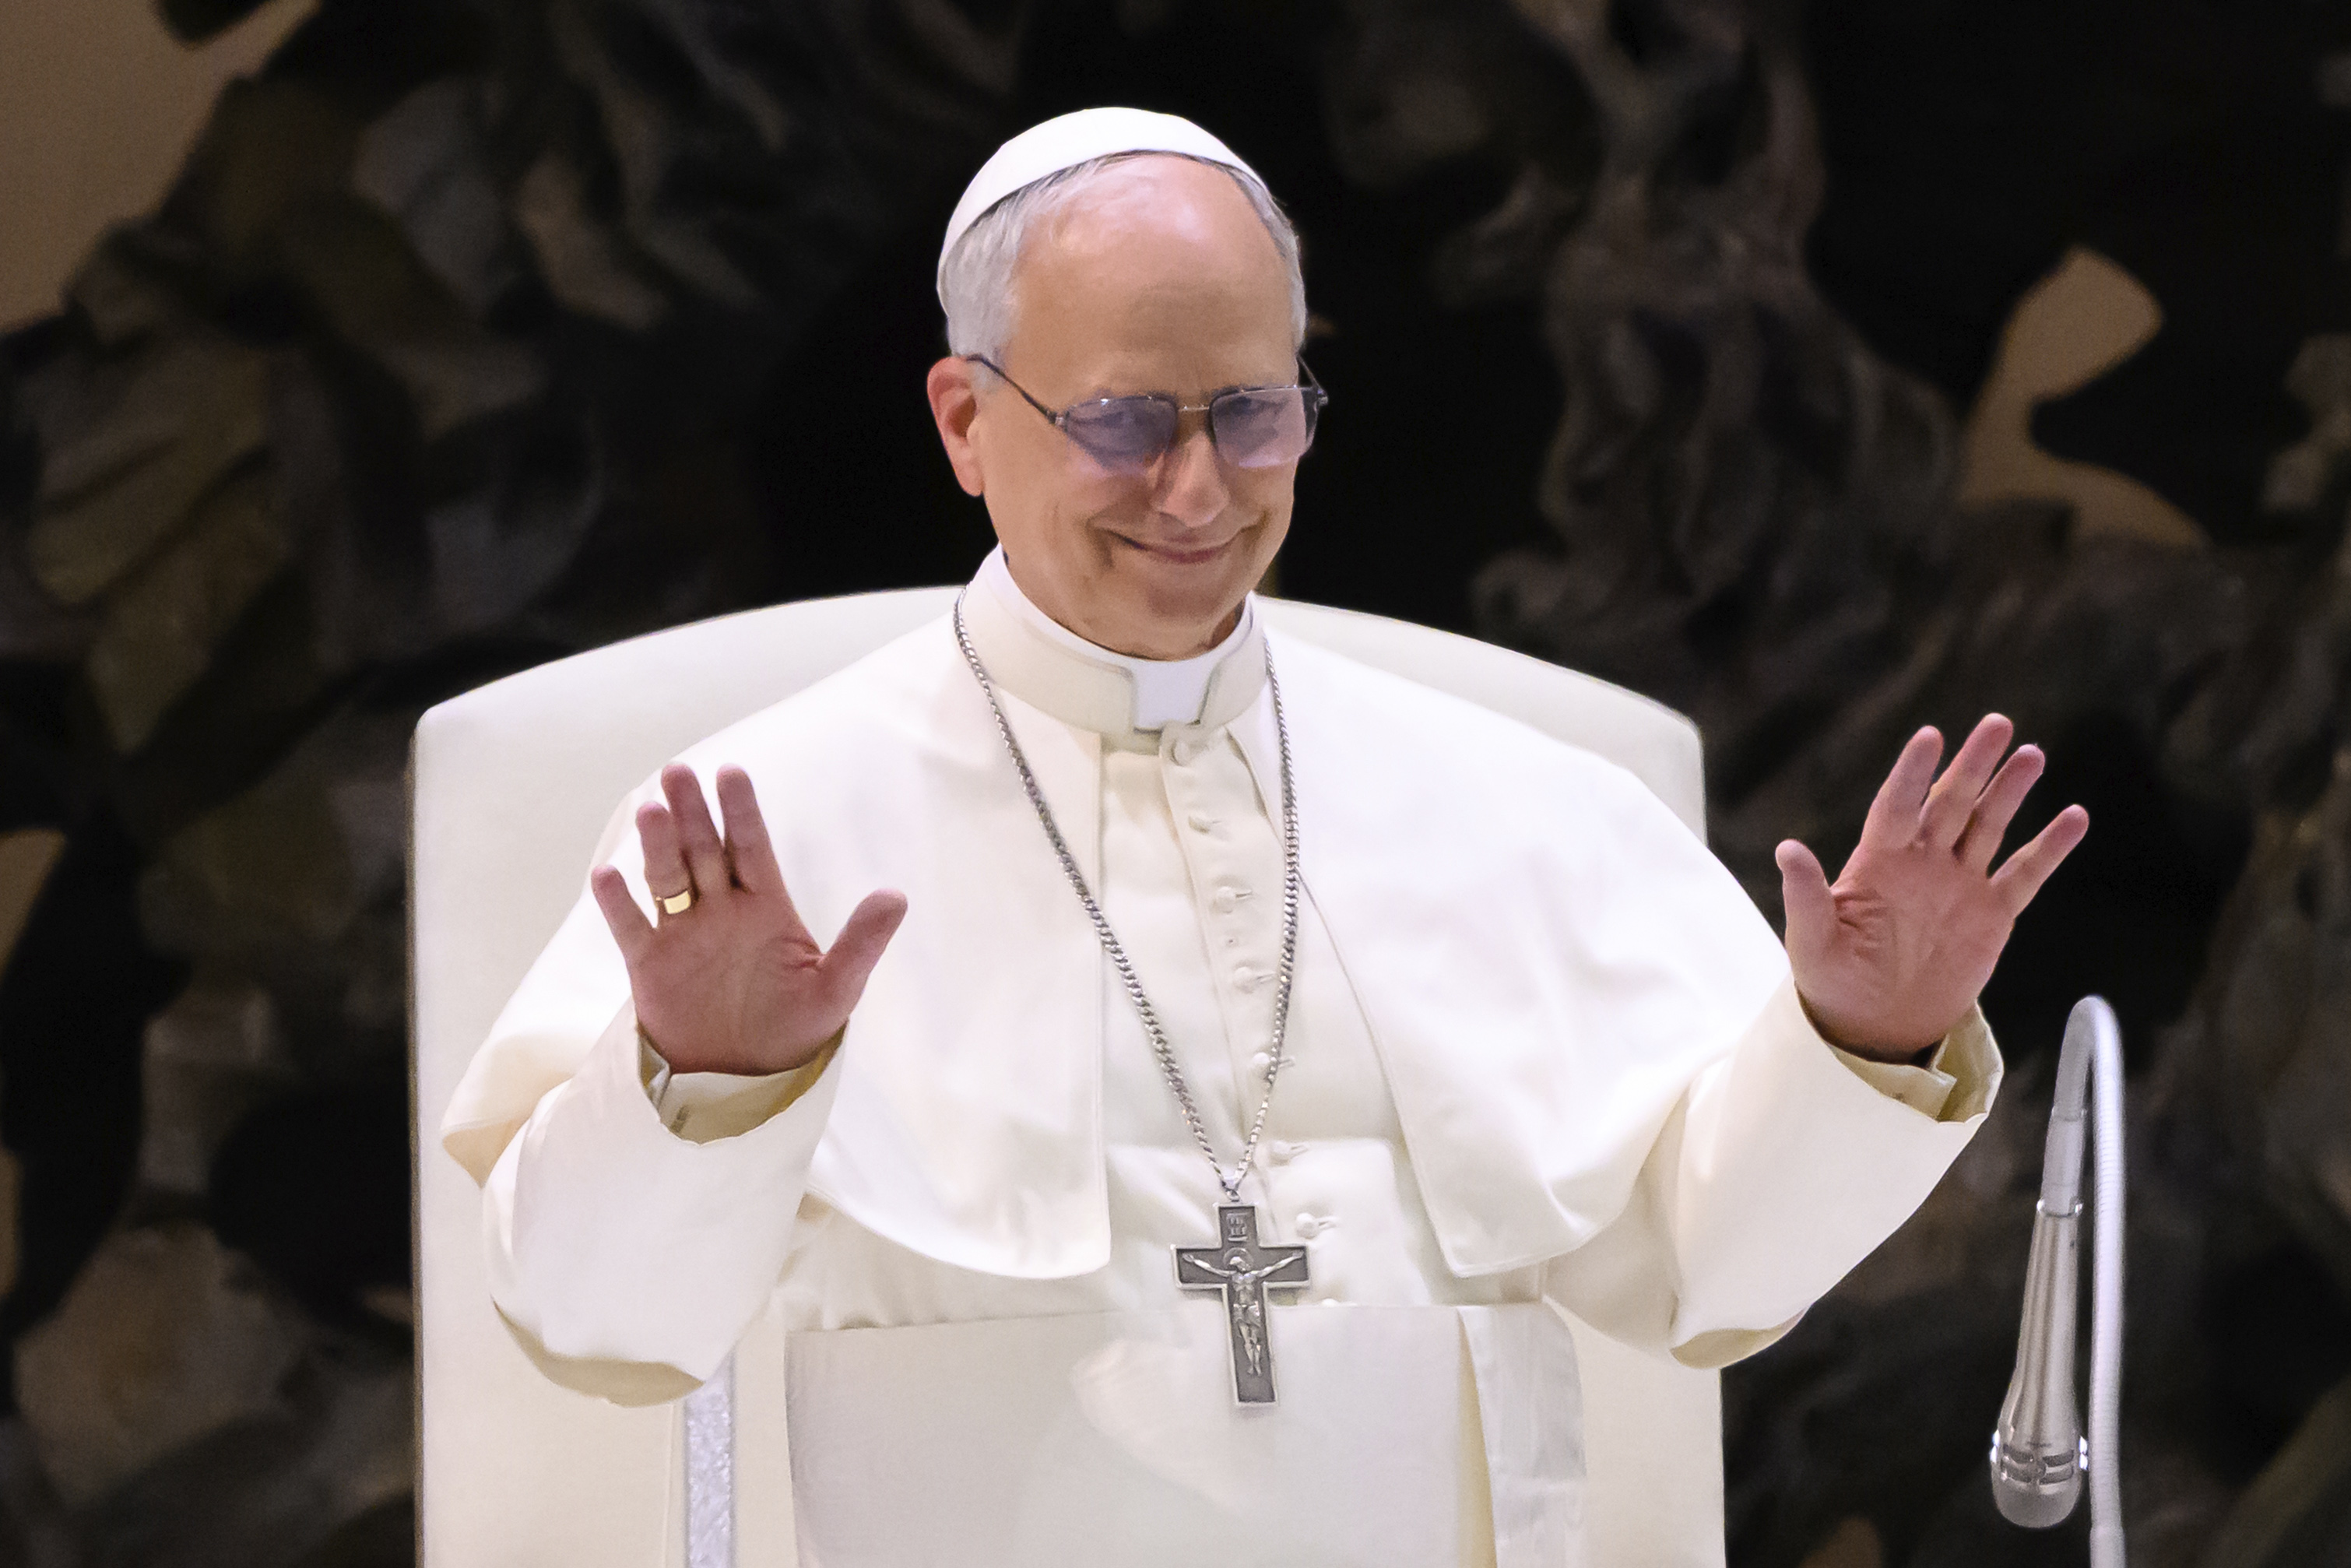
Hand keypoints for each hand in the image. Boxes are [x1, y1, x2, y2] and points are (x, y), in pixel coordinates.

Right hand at [590, 763, 907, 1075]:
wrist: (747, 1081)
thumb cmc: (797, 1029)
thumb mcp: (836, 988)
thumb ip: (862, 943)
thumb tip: (896, 896)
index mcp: (765, 905)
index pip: (751, 847)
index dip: (740, 811)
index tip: (730, 773)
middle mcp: (721, 909)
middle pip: (704, 851)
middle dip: (691, 813)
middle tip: (678, 771)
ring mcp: (683, 934)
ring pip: (667, 878)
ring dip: (657, 845)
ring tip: (650, 810)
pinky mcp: (650, 964)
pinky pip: (631, 928)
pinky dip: (618, 904)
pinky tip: (606, 876)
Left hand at [1774, 715, 2088, 1060]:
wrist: (1875, 1024)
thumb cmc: (1833, 979)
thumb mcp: (1811, 941)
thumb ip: (1806, 895)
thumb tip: (1786, 849)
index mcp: (1877, 861)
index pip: (1897, 805)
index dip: (1913, 773)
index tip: (1930, 736)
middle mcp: (1922, 863)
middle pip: (1950, 803)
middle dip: (1973, 765)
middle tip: (1997, 724)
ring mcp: (1959, 884)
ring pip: (1988, 826)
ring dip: (2009, 791)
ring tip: (2032, 755)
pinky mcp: (1991, 914)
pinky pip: (2024, 874)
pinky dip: (2049, 848)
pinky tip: (2074, 817)